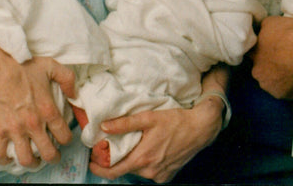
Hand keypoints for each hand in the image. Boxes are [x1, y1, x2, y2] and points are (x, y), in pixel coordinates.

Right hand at [0, 40, 75, 166]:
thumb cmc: (24, 66)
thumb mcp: (51, 66)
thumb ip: (68, 79)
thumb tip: (74, 94)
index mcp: (48, 110)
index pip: (64, 135)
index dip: (67, 140)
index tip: (64, 139)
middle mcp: (34, 124)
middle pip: (48, 153)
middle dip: (53, 157)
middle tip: (52, 156)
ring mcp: (15, 130)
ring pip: (26, 159)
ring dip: (32, 163)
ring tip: (33, 160)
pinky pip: (0, 154)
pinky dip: (4, 160)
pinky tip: (9, 157)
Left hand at [88, 98, 222, 182]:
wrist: (200, 128)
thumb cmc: (176, 121)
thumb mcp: (148, 118)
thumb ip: (124, 123)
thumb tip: (104, 126)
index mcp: (143, 158)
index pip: (113, 172)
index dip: (99, 169)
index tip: (92, 162)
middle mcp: (150, 171)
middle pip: (126, 169)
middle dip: (116, 160)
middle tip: (111, 148)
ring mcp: (160, 175)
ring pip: (138, 170)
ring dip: (133, 160)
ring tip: (134, 145)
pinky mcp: (168, 175)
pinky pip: (151, 172)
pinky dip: (146, 164)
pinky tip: (150, 150)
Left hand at [250, 16, 292, 98]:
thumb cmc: (290, 34)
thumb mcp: (270, 22)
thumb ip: (262, 30)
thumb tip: (260, 31)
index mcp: (253, 54)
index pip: (252, 54)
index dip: (262, 51)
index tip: (271, 48)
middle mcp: (257, 72)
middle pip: (261, 69)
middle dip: (269, 65)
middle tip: (284, 58)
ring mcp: (270, 86)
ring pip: (272, 82)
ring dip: (279, 77)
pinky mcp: (283, 95)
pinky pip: (286, 90)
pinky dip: (291, 85)